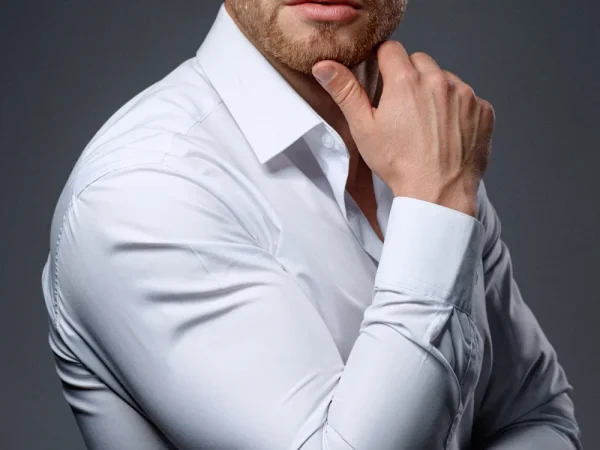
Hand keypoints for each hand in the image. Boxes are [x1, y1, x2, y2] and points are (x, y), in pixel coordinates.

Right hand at [312, 41, 494, 216]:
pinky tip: (447, 132)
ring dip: (435, 92)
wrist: (438, 194)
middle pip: (420, 62)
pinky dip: (458, 110)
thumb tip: (324, 66)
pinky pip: (468, 98)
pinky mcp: (483, 110)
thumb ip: (345, 92)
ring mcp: (465, 95)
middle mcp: (439, 80)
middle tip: (403, 109)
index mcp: (406, 81)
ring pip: (445, 79)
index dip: (383, 65)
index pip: (391, 50)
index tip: (383, 84)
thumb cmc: (399, 164)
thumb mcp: (364, 129)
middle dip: (410, 78)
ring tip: (426, 124)